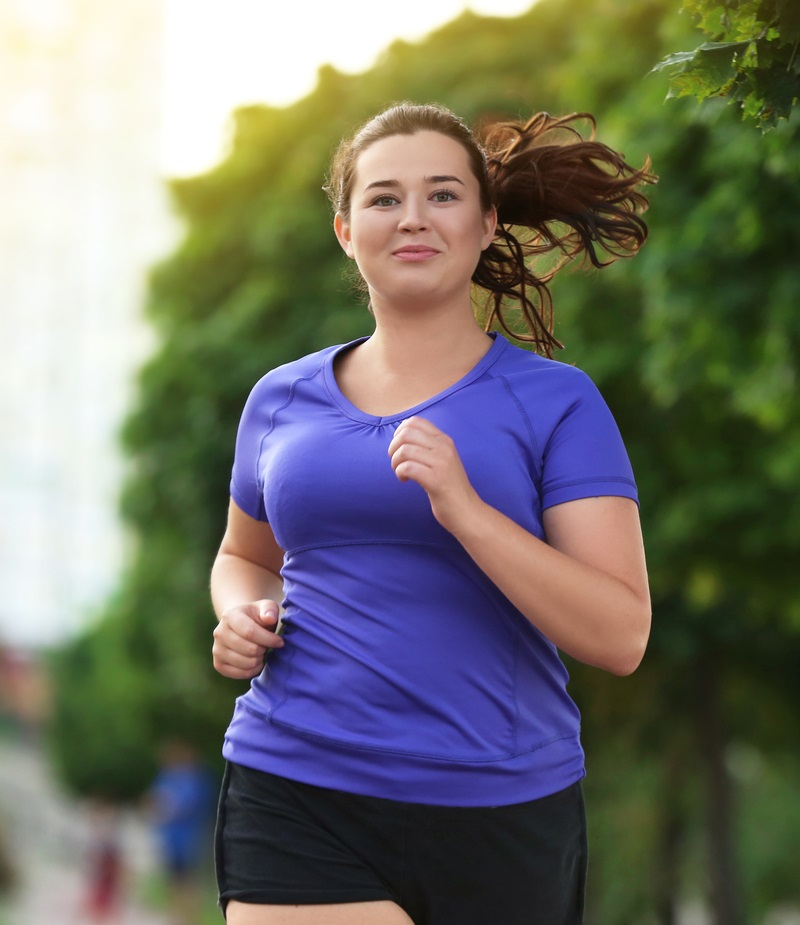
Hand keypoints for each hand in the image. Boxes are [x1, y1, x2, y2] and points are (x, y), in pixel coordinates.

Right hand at [212, 599, 283, 679]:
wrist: (240, 626)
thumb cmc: (257, 616)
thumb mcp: (266, 607)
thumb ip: (270, 609)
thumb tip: (270, 618)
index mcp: (229, 616)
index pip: (250, 632)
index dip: (268, 639)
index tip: (280, 642)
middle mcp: (219, 633)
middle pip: (249, 649)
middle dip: (264, 649)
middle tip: (267, 646)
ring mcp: (217, 650)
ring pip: (246, 663)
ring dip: (259, 660)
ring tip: (261, 652)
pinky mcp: (219, 665)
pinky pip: (241, 674)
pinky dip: (253, 670)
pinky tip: (256, 661)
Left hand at [387, 416, 482, 534]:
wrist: (467, 511)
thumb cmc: (450, 487)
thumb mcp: (443, 459)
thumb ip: (428, 447)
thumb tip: (401, 437)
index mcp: (444, 440)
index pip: (415, 422)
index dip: (399, 432)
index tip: (399, 448)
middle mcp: (444, 448)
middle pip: (406, 434)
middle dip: (393, 447)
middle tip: (396, 462)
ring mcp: (441, 463)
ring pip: (404, 450)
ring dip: (395, 462)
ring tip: (400, 473)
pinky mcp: (436, 480)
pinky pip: (408, 467)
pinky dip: (400, 473)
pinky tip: (404, 480)